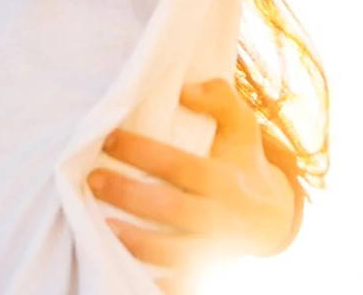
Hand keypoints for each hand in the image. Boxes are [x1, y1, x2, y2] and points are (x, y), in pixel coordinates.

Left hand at [89, 79, 301, 274]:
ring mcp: (213, 251)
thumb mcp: (243, 125)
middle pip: (172, 209)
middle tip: (92, 180)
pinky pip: (180, 283)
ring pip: (173, 253)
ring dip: (136, 242)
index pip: (181, 165)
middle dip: (129, 196)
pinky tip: (123, 270)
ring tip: (101, 225)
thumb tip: (185, 89)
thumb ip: (221, 98)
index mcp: (227, 180)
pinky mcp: (205, 274)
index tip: (108, 138)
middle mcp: (222, 218)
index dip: (144, 152)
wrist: (270, 217)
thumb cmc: (242, 162)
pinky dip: (157, 284)